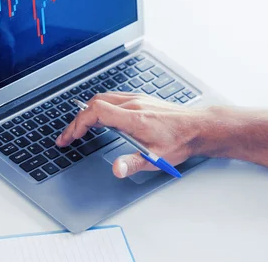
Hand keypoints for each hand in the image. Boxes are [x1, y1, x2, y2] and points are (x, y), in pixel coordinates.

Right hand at [56, 93, 209, 177]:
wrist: (199, 127)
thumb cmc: (180, 141)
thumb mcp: (157, 157)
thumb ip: (132, 163)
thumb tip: (115, 169)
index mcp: (134, 117)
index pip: (96, 112)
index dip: (78, 124)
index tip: (70, 138)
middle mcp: (134, 104)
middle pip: (95, 103)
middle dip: (77, 120)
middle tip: (69, 137)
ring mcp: (138, 99)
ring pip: (104, 98)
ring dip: (87, 112)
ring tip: (79, 129)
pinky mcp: (142, 99)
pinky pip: (114, 98)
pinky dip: (100, 107)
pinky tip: (100, 119)